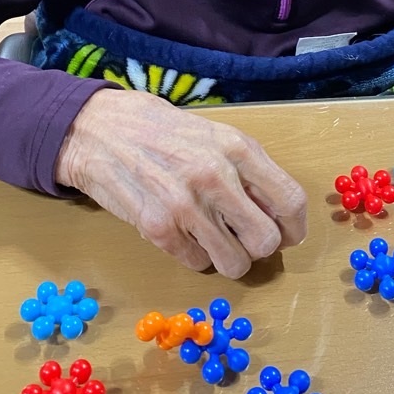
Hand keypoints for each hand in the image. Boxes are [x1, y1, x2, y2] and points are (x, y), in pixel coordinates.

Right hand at [54, 89, 307, 277]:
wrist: (98, 130)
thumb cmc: (160, 130)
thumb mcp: (213, 135)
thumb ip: (246, 168)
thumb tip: (277, 212)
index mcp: (237, 147)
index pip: (290, 200)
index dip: (295, 226)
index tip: (288, 234)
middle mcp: (216, 175)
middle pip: (267, 240)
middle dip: (259, 246)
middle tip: (243, 238)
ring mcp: (185, 204)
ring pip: (234, 263)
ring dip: (228, 258)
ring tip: (212, 239)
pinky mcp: (157, 227)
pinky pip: (196, 263)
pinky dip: (193, 256)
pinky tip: (181, 233)